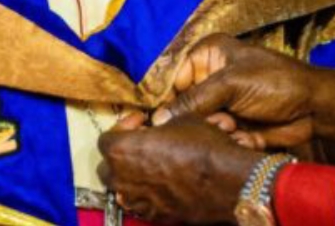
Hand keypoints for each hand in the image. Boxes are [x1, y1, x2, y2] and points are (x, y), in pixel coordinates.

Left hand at [98, 115, 263, 223]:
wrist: (227, 180)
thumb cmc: (202, 148)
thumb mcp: (181, 120)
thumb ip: (161, 124)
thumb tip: (160, 125)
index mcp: (122, 150)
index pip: (107, 138)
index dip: (124, 126)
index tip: (140, 121)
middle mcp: (123, 178)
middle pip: (108, 165)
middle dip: (121, 154)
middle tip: (141, 143)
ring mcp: (138, 200)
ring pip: (121, 188)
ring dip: (131, 175)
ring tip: (150, 164)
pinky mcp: (155, 214)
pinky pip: (140, 203)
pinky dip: (145, 194)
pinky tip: (162, 184)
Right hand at [155, 35, 316, 149]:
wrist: (314, 107)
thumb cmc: (276, 81)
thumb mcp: (232, 84)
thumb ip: (193, 100)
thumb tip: (158, 120)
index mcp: (206, 57)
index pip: (171, 78)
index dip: (164, 99)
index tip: (157, 119)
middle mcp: (209, 80)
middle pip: (181, 107)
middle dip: (196, 118)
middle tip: (219, 119)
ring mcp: (220, 106)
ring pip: (198, 127)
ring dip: (214, 130)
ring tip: (234, 125)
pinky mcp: (231, 127)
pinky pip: (216, 139)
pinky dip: (228, 140)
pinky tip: (246, 134)